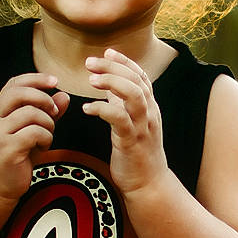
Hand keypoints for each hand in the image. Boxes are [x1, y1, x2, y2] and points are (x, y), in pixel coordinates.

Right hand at [0, 73, 68, 201]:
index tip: (55, 82)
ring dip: (48, 124)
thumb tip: (64, 96)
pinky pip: (34, 132)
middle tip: (54, 112)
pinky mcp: (6, 148)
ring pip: (31, 113)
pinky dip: (46, 138)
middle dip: (44, 99)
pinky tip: (42, 148)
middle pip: (20, 93)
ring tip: (46, 136)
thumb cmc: (14, 158)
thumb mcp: (31, 132)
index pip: (14, 84)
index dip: (35, 78)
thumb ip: (47, 114)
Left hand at [83, 49, 169, 194]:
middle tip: (90, 63)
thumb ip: (123, 105)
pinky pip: (120, 120)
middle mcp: (150, 114)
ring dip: (113, 83)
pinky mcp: (132, 142)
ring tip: (92, 80)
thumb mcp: (133, 125)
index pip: (141, 76)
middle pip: (136, 81)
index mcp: (150, 108)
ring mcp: (142, 127)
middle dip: (114, 68)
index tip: (107, 52)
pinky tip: (87, 108)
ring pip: (134, 96)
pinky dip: (103, 110)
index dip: (125, 62)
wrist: (149, 185)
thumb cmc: (138, 155)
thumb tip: (110, 88)